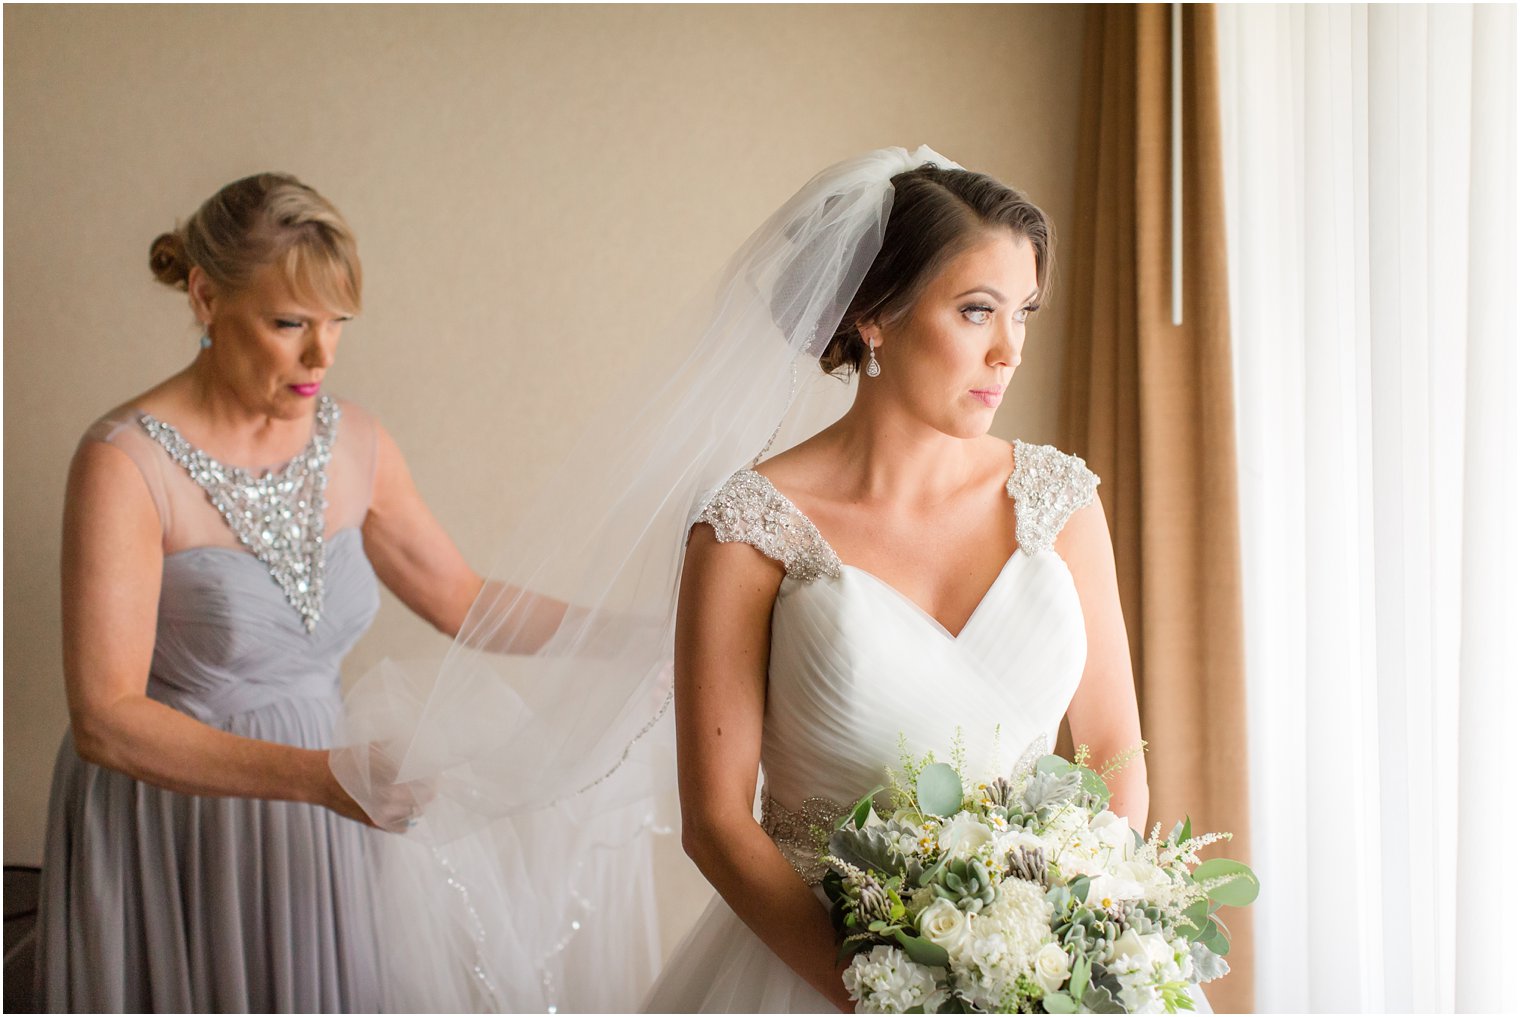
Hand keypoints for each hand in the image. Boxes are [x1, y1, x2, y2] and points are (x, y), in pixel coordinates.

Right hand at [319, 743, 435, 833]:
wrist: (317, 778)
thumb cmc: (346, 759)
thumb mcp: (373, 747)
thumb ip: (396, 748)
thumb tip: (418, 745)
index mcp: (389, 774)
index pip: (425, 779)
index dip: (433, 774)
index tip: (435, 770)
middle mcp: (387, 795)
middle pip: (424, 797)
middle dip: (429, 788)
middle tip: (431, 781)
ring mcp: (380, 812)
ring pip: (414, 812)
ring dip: (419, 803)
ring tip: (418, 793)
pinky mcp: (373, 822)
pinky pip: (401, 827)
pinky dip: (407, 819)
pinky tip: (405, 808)